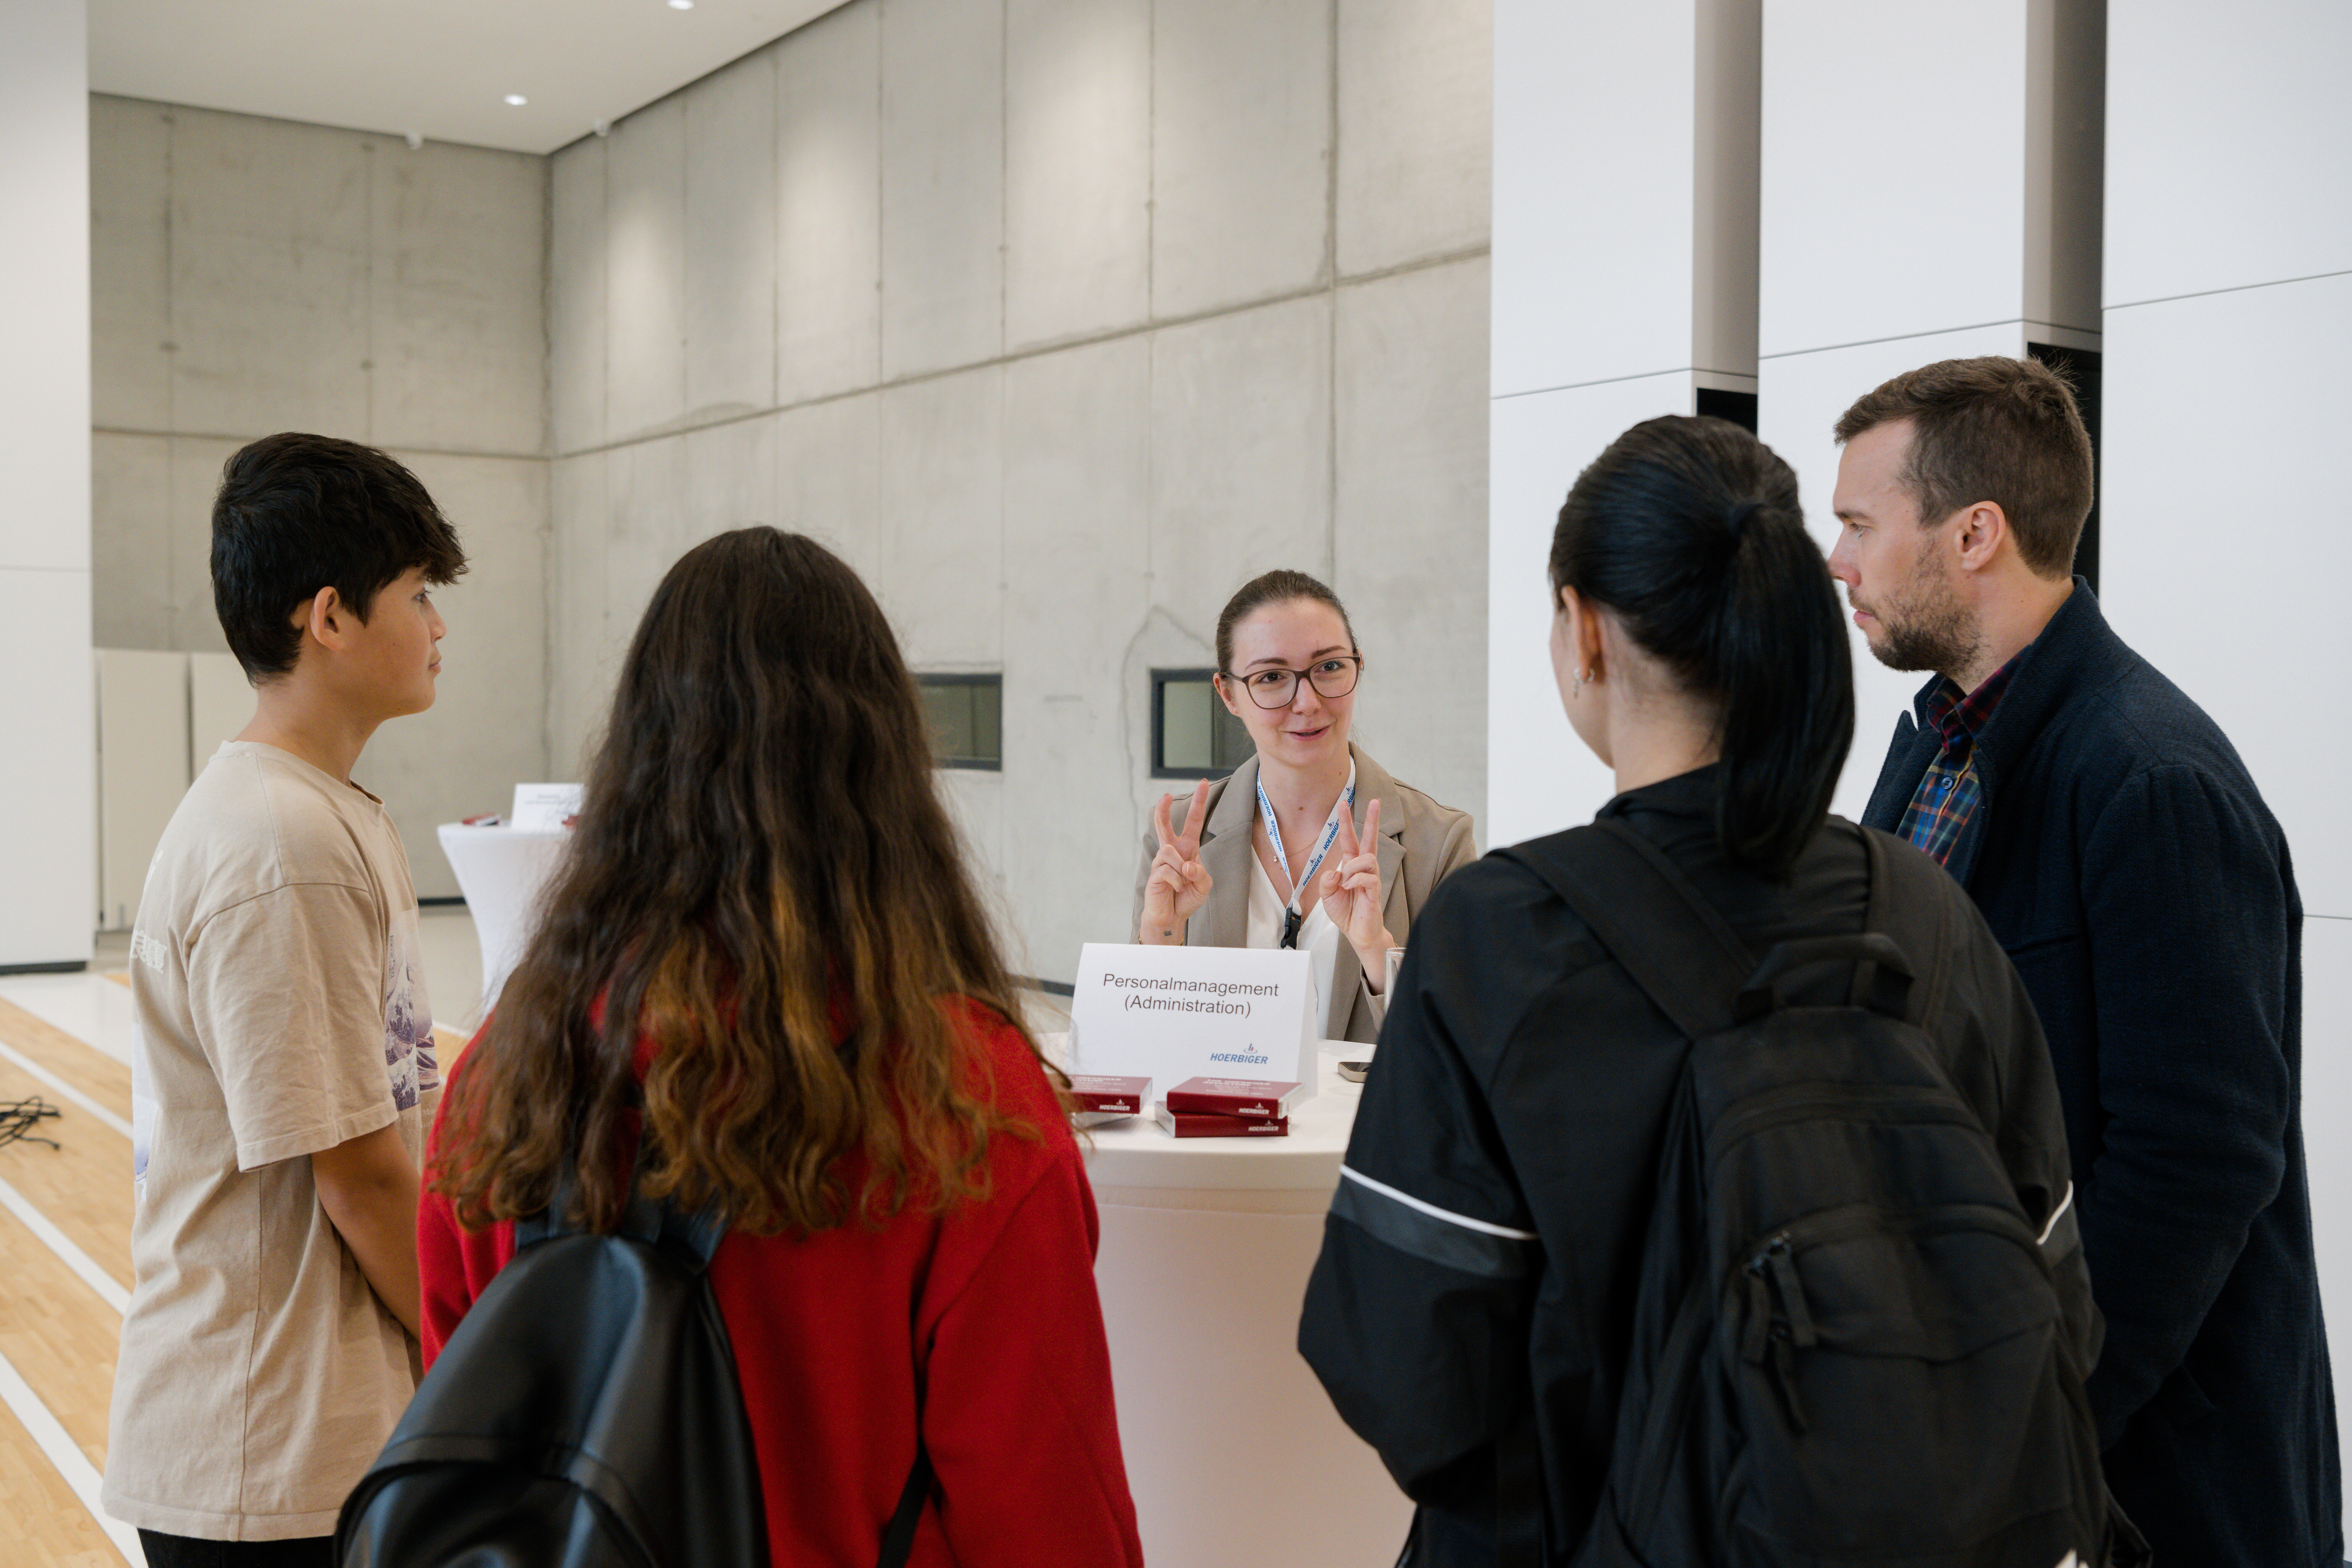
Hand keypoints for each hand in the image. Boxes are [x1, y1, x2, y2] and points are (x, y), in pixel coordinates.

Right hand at [1140, 780, 1214, 942]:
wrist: (1172, 916)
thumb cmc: (1187, 898)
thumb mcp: (1204, 884)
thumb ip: (1200, 872)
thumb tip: (1185, 864)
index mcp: (1187, 849)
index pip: (1193, 822)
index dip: (1199, 803)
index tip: (1204, 784)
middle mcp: (1172, 851)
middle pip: (1164, 824)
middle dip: (1163, 809)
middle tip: (1165, 795)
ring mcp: (1161, 861)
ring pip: (1170, 852)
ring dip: (1181, 869)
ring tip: (1182, 884)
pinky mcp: (1154, 873)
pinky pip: (1167, 871)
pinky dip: (1176, 882)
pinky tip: (1175, 889)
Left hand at [1317, 797, 1396, 981]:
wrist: (1357, 933)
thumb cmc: (1346, 912)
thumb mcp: (1327, 895)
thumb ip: (1327, 881)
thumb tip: (1335, 871)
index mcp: (1351, 866)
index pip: (1350, 839)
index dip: (1347, 822)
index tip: (1343, 804)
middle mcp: (1364, 869)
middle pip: (1370, 839)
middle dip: (1372, 819)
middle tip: (1375, 801)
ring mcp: (1371, 879)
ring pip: (1367, 859)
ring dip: (1352, 868)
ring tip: (1346, 884)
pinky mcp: (1375, 892)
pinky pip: (1368, 878)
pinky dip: (1356, 881)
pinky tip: (1350, 889)